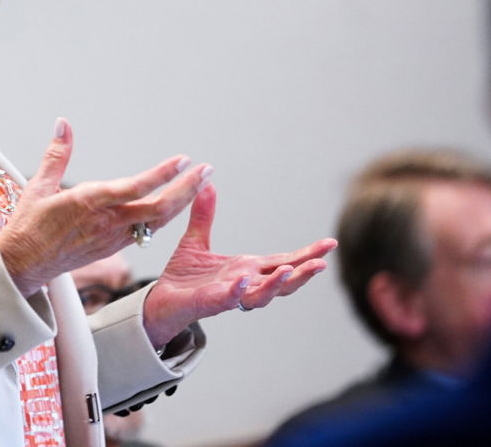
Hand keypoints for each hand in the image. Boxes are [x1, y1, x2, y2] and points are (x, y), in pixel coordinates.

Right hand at [0, 118, 211, 296]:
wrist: (24, 264)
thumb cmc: (28, 224)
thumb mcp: (37, 185)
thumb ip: (57, 153)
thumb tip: (63, 123)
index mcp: (89, 204)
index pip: (134, 188)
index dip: (161, 175)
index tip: (183, 161)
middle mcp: (107, 222)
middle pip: (158, 209)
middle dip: (186, 189)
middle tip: (207, 170)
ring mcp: (113, 237)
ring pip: (157, 222)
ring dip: (181, 202)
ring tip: (199, 183)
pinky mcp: (113, 247)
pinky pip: (147, 231)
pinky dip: (165, 216)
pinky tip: (174, 203)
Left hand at [142, 183, 336, 345]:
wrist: (160, 300)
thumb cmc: (183, 276)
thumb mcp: (195, 241)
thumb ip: (204, 216)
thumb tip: (207, 185)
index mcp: (246, 268)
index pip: (282, 261)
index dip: (306, 254)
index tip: (330, 244)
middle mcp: (244, 283)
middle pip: (282, 281)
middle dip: (302, 273)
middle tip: (322, 263)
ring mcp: (230, 296)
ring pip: (261, 295)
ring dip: (276, 285)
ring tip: (288, 271)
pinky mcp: (209, 303)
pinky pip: (227, 299)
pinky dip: (237, 291)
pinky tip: (243, 281)